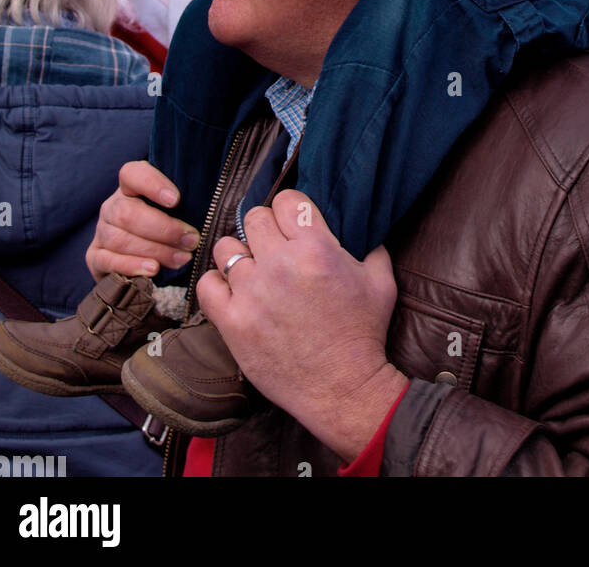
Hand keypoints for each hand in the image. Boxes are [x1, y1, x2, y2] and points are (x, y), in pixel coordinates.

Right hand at [86, 161, 198, 282]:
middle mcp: (112, 206)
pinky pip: (108, 261)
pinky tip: (153, 270)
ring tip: (182, 259)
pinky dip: (132, 266)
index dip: (152, 184)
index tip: (176, 199)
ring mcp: (102, 231)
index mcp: (130, 187)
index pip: (132, 174)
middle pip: (128, 212)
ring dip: (155, 250)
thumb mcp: (178, 210)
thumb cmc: (168, 227)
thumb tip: (216, 204)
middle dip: (164, 229)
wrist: (145, 261)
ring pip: (121, 239)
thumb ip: (189, 201)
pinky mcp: (95, 257)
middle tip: (191, 240)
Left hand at [198, 192, 408, 463]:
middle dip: (266, 228)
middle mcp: (280, 264)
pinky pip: (207, 284)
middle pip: (254, 218)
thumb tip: (360, 225)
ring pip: (227, 247)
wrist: (342, 389)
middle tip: (274, 247)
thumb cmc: (363, 334)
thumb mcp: (381, 282)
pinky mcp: (233, 322)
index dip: (290, 208)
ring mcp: (252, 293)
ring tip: (253, 270)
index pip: (286, 199)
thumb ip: (370, 246)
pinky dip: (218, 284)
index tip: (293, 222)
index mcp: (316, 248)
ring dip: (240, 255)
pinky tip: (234, 292)